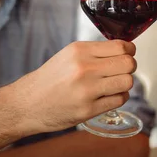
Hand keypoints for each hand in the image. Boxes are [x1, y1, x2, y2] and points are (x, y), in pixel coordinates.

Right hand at [13, 40, 136, 132]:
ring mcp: (87, 90)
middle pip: (128, 64)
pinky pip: (119, 100)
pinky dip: (118, 97)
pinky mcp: (88, 110)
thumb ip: (94, 52)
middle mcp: (84, 68)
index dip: (129, 51)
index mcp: (79, 51)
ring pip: (127, 82)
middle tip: (121, 71)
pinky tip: (107, 96)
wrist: (27, 104)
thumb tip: (124, 50)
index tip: (127, 55)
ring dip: (124, 84)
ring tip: (113, 84)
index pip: (121, 46)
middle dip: (129, 68)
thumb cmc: (50, 79)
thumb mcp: (68, 56)